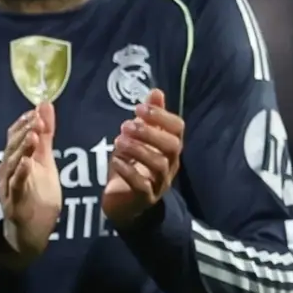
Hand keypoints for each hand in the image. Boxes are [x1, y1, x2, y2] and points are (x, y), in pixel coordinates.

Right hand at [0, 103, 62, 265]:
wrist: (31, 232)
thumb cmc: (36, 196)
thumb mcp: (45, 163)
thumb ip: (45, 137)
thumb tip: (45, 106)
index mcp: (14, 160)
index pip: (14, 135)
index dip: (24, 122)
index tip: (37, 110)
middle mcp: (7, 171)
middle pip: (12, 147)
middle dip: (24, 132)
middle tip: (37, 119)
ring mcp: (8, 187)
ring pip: (12, 164)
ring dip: (22, 149)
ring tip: (33, 135)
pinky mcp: (14, 203)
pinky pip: (16, 186)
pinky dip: (20, 174)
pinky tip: (27, 163)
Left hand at [102, 89, 182, 227]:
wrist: (124, 202)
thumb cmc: (133, 164)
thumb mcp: (139, 138)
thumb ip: (149, 117)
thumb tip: (156, 91)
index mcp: (169, 147)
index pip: (178, 128)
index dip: (161, 116)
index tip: (138, 108)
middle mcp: (170, 164)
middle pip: (173, 146)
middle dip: (150, 132)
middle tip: (126, 125)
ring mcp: (159, 183)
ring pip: (159, 164)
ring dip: (138, 149)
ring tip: (118, 140)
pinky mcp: (145, 198)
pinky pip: (142, 185)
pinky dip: (128, 171)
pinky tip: (115, 161)